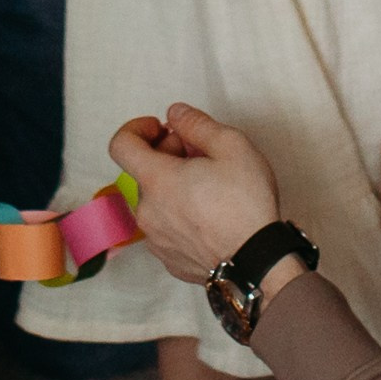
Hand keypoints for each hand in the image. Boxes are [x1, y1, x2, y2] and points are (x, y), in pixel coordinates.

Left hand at [107, 103, 280, 281]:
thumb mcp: (231, 146)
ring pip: (155, 201)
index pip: (121, 144)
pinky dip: (180, 215)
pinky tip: (210, 216)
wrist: (259, 265)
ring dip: (174, 187)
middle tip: (202, 156)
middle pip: (144, 172)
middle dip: (167, 155)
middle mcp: (147, 212)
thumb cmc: (246, 205)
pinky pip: (167, 227)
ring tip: (210, 188)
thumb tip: (176, 114)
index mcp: (156, 180)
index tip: (162, 129)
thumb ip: (197, 124)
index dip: (137, 128)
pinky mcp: (169, 260)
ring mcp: (156, 240)